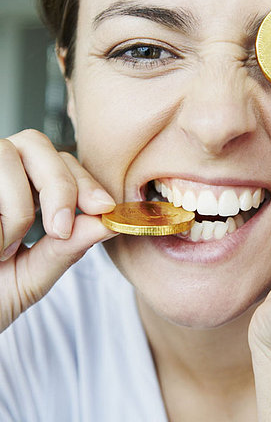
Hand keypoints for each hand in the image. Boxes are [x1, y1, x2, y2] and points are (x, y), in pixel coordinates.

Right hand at [0, 129, 117, 332]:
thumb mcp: (30, 278)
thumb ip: (67, 249)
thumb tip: (109, 222)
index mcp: (19, 190)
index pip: (61, 162)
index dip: (84, 180)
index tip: (103, 208)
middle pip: (35, 143)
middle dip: (59, 185)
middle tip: (60, 228)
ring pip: (7, 154)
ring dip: (19, 206)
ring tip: (7, 247)